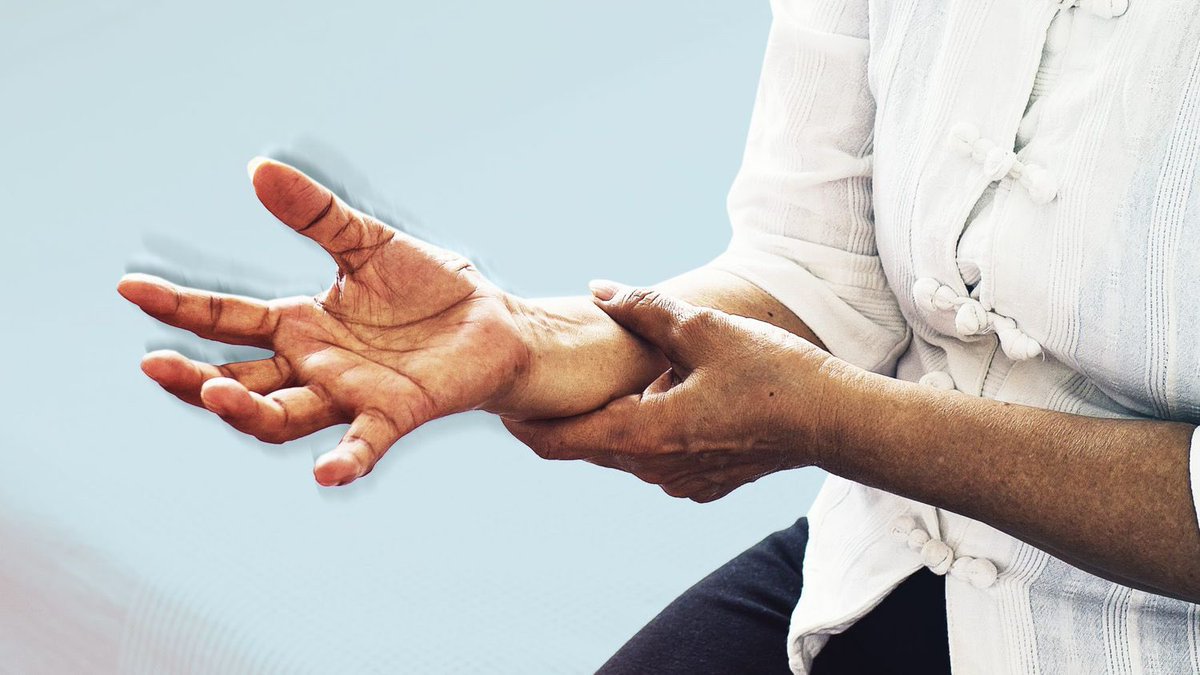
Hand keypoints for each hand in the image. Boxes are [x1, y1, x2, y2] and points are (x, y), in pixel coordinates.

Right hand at [118, 158, 531, 485]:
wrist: (492, 322)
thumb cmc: (428, 288)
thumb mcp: (368, 242)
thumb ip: (318, 215)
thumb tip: (258, 169)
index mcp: (302, 325)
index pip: (229, 320)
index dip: (180, 308)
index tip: (130, 289)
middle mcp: (316, 367)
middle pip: (241, 382)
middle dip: (197, 380)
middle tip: (155, 366)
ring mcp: (353, 394)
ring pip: (285, 416)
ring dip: (249, 412)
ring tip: (217, 396)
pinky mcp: (399, 411)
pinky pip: (366, 442)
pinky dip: (347, 459)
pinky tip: (327, 473)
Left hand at [504, 282, 845, 501]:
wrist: (835, 420)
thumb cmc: (773, 372)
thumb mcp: (704, 329)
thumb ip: (644, 310)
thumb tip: (599, 290)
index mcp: (643, 435)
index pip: (557, 443)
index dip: (521, 423)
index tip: (499, 401)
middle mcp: (654, 469)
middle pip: (586, 445)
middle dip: (563, 415)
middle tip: (543, 378)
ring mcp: (680, 481)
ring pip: (622, 451)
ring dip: (609, 419)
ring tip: (604, 379)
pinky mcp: (704, 482)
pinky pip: (656, 458)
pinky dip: (645, 430)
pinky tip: (662, 395)